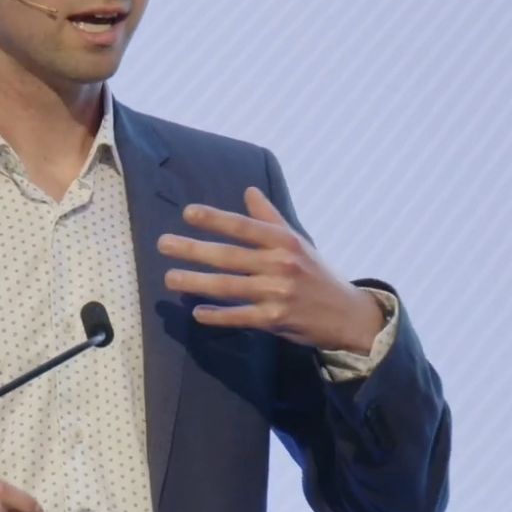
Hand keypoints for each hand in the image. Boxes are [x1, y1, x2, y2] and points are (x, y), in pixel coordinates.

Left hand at [157, 187, 384, 353]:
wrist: (348, 315)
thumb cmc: (317, 274)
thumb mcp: (298, 242)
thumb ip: (270, 218)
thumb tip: (248, 191)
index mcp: (285, 242)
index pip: (244, 227)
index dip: (216, 219)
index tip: (188, 213)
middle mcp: (281, 265)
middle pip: (229, 256)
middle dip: (194, 249)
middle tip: (163, 243)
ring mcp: (278, 293)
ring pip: (229, 287)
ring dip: (196, 282)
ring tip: (169, 278)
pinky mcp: (276, 321)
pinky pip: (240, 317)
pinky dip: (218, 316)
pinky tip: (197, 313)